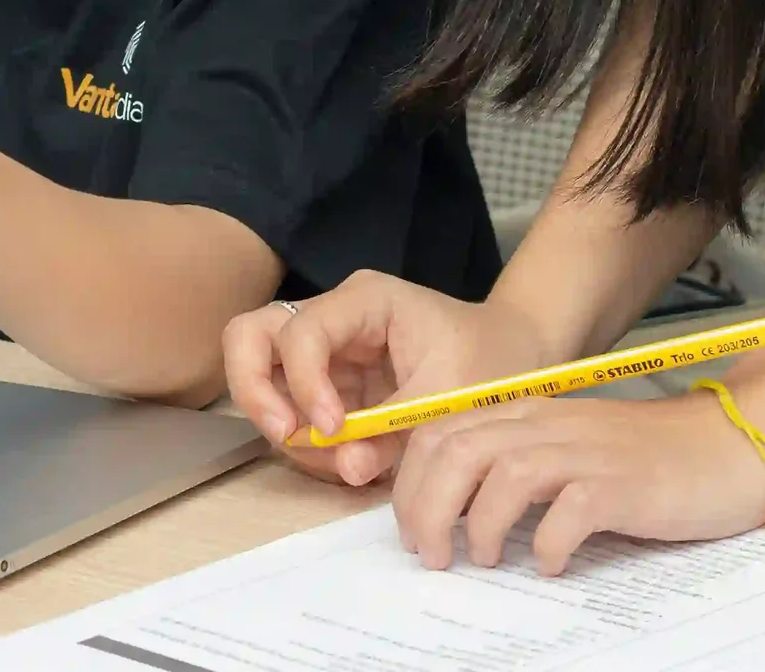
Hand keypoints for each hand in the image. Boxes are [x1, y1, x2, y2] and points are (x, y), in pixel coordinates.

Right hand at [223, 271, 556, 487]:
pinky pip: (293, 411)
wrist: (515, 359)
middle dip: (256, 390)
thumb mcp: (452, 393)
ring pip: (261, 376)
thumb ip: (396, 428)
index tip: (332, 428)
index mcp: (364, 300)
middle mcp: (332, 318)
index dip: (304, 382)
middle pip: (250, 336)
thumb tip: (347, 465)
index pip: (302, 331)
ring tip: (337, 461)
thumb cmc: (490, 359)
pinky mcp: (328, 385)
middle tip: (287, 434)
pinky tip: (348, 461)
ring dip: (284, 425)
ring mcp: (325, 352)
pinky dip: (308, 443)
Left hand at [389, 388, 764, 575]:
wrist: (726, 444)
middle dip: (428, 508)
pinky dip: (550, 542)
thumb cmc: (643, 458)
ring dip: (481, 524)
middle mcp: (547, 426)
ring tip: (486, 560)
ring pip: (502, 475)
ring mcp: (586, 452)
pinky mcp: (624, 485)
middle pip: (457, 452)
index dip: (412, 484)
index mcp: (526, 415)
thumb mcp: (566, 448)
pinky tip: (552, 564)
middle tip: (434, 556)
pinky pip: (570, 510)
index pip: (440, 433)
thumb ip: (515, 465)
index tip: (414, 531)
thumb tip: (456, 512)